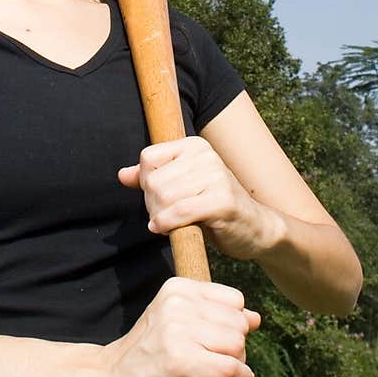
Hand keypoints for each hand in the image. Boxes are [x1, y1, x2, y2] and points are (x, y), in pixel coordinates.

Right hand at [98, 276, 259, 376]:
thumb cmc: (148, 354)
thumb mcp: (176, 322)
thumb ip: (215, 316)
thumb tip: (257, 318)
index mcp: (177, 288)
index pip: (235, 300)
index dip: (233, 324)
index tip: (215, 340)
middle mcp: (177, 305)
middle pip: (239, 324)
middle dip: (237, 346)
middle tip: (214, 360)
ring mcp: (178, 333)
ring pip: (238, 345)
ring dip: (236, 363)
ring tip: (212, 371)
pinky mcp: (181, 363)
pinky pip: (231, 368)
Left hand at [117, 136, 269, 259]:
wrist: (255, 228)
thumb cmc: (214, 208)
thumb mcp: (182, 188)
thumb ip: (152, 179)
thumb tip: (122, 175)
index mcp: (194, 146)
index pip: (148, 158)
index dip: (146, 183)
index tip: (158, 198)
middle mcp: (206, 156)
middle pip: (154, 180)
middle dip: (152, 204)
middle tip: (164, 216)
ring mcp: (217, 176)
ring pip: (164, 197)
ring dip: (159, 217)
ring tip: (169, 223)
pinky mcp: (223, 200)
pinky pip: (180, 211)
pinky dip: (167, 224)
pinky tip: (167, 230)